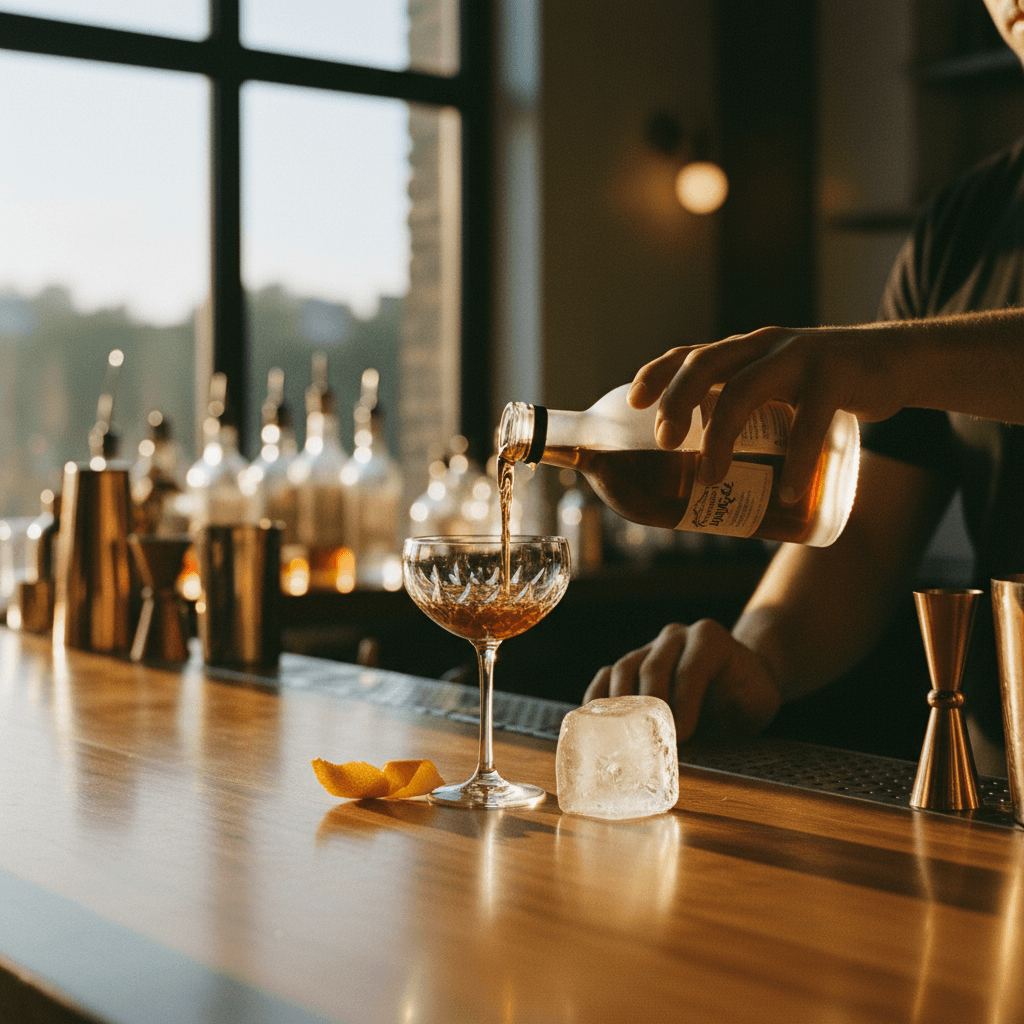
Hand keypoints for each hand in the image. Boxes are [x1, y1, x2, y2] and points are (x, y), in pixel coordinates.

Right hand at [583, 619, 782, 741]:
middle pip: (653, 667)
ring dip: (620, 705)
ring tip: (620, 737)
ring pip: (625, 668)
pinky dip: (599, 697)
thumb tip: (699, 754)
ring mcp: (651, 646)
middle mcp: (677, 636)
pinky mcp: (633, 662)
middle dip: (649, 707)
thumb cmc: (749, 697)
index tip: (680, 736)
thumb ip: (734, 720)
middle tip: (647, 741)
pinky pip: (608, 674)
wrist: (742, 678)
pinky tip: (595, 723)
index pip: (691, 668)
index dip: (683, 703)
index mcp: (711, 640)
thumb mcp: (755, 706)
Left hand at [626, 325, 906, 501]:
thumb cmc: (823, 386)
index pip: (691, 354)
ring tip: (710, 479)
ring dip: (722, 437)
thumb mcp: (778, 388)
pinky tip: (787, 492)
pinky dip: (796, 461)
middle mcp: (765, 346)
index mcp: (745, 351)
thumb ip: (746, 413)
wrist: (897, 362)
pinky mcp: (838, 375)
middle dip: (677, 402)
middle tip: (663, 442)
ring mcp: (800, 356)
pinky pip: (810, 421)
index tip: (632, 402)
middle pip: (707, 364)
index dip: (658, 374)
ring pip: (746, 390)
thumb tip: (704, 475)